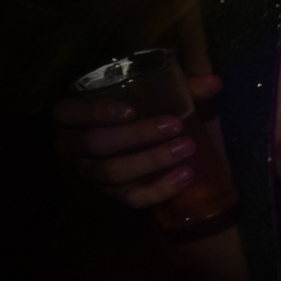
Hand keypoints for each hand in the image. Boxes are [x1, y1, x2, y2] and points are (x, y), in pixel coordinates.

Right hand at [52, 69, 222, 210]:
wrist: (155, 145)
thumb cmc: (148, 111)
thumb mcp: (162, 96)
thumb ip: (184, 88)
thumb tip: (214, 82)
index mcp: (74, 116)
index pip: (67, 112)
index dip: (94, 112)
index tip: (131, 110)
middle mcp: (75, 147)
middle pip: (95, 144)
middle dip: (135, 136)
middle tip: (174, 126)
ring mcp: (92, 173)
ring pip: (111, 172)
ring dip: (150, 161)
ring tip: (186, 148)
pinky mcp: (113, 195)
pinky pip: (132, 198)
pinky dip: (159, 189)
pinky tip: (185, 176)